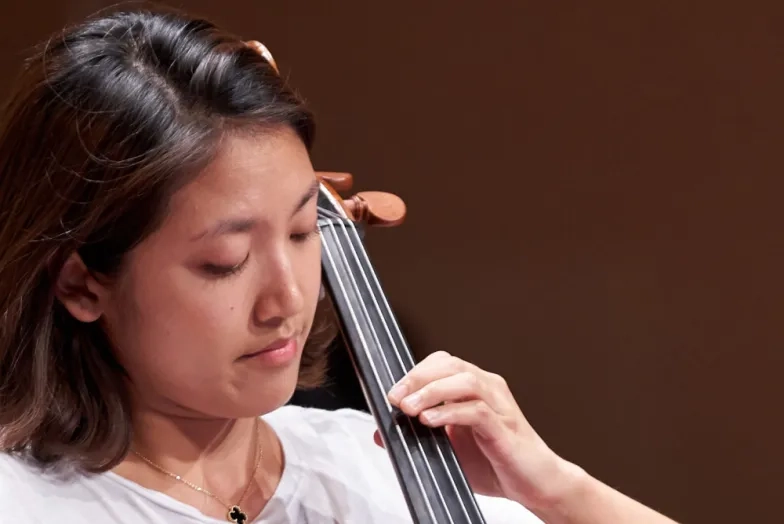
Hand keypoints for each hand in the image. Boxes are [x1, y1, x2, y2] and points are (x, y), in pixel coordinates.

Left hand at [378, 351, 568, 509]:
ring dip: (431, 391)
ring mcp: (499, 406)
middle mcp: (489, 389)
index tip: (392, 391)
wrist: (537, 484)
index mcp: (476, 387)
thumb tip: (381, 433)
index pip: (442, 362)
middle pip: (451, 365)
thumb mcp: (448, 448)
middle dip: (417, 378)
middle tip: (395, 397)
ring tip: (410, 408)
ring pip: (464, 381)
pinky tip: (431, 421)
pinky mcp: (505, 428)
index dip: (416, 372)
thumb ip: (417, 436)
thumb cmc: (497, 463)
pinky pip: (477, 410)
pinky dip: (450, 412)